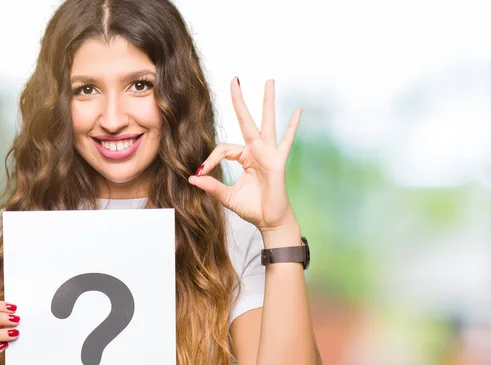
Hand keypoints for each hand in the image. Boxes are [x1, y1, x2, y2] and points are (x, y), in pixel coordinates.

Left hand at [189, 78, 301, 234]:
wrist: (269, 221)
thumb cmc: (252, 208)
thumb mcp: (226, 196)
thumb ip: (211, 186)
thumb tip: (192, 179)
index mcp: (244, 157)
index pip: (223, 148)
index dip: (210, 159)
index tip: (202, 173)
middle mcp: (256, 150)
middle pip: (246, 120)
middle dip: (239, 100)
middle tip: (234, 79)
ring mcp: (268, 153)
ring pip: (266, 122)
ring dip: (268, 101)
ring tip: (269, 81)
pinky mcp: (277, 161)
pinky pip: (286, 141)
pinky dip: (293, 127)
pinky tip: (298, 111)